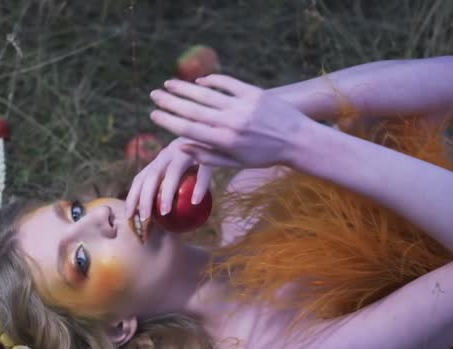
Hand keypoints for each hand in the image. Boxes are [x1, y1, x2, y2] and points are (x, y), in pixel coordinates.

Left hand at [124, 137, 213, 220]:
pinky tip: (196, 201)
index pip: (140, 179)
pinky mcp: (207, 151)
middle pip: (152, 175)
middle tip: (144, 218)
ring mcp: (188, 150)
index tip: (128, 216)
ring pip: (174, 171)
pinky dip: (199, 186)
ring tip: (165, 212)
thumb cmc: (199, 158)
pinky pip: (202, 171)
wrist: (216, 130)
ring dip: (167, 192)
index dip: (132, 197)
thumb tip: (165, 218)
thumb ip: (172, 187)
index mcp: (160, 159)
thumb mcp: (181, 170)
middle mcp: (170, 153)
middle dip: (145, 197)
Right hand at [148, 75, 310, 168]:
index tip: (153, 114)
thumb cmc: (265, 156)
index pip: (189, 129)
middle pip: (193, 110)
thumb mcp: (236, 163)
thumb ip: (208, 156)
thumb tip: (182, 146)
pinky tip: (199, 81)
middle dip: (170, 101)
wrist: (298, 141)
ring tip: (169, 84)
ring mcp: (243, 105)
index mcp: (225, 142)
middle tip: (154, 94)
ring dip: (185, 88)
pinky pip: (228, 83)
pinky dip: (212, 81)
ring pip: (207, 94)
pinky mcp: (254, 93)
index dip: (168, 121)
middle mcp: (231, 122)